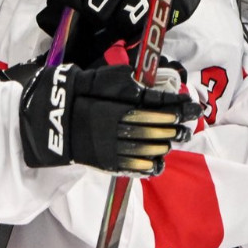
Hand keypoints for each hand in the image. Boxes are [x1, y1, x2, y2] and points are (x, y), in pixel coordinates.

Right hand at [18, 64, 199, 176]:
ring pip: (145, 149)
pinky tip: (157, 164)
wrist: (58, 117)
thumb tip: (159, 88)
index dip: (174, 111)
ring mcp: (112, 147)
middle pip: (153, 131)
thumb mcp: (112, 80)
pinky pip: (133, 166)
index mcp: (121, 107)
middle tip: (184, 130)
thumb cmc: (86, 93)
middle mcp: (118, 128)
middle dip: (171, 131)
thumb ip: (136, 86)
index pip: (155, 109)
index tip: (188, 110)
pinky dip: (148, 166)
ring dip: (162, 147)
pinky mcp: (107, 162)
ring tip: (170, 144)